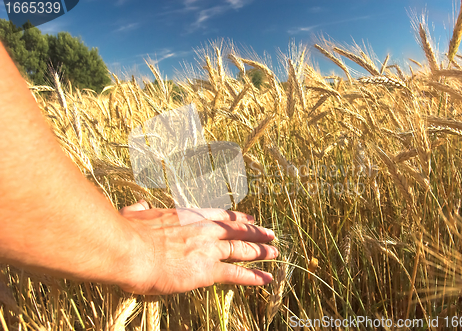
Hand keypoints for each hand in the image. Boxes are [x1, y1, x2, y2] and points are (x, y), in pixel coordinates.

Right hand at [118, 200, 278, 294]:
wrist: (131, 250)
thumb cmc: (129, 233)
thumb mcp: (134, 215)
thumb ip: (139, 210)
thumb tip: (138, 204)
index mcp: (188, 216)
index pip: (219, 215)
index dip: (237, 218)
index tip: (249, 218)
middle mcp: (204, 230)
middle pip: (237, 231)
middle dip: (256, 233)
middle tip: (270, 234)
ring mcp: (208, 250)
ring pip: (242, 250)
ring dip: (260, 252)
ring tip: (275, 253)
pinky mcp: (207, 271)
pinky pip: (236, 274)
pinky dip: (253, 277)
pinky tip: (266, 279)